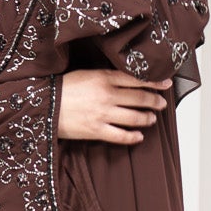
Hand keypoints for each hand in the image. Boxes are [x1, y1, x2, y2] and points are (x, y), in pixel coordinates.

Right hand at [58, 68, 172, 143]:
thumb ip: (106, 76)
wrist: (44, 105)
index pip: (136, 79)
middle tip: (161, 103)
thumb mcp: (86, 74)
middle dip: (154, 101)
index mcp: (104, 78)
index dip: (154, 82)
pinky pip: (121, 136)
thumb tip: (125, 79)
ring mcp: (103, 114)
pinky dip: (133, 137)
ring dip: (147, 118)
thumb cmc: (62, 88)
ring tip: (152, 118)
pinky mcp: (96, 130)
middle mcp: (107, 95)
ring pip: (134, 117)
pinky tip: (139, 136)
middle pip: (140, 98)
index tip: (166, 83)